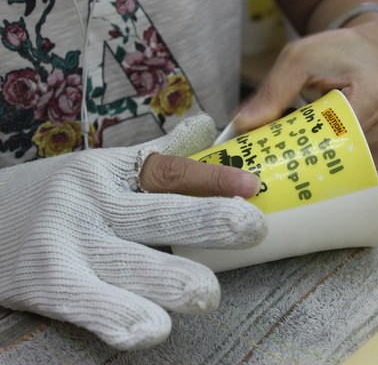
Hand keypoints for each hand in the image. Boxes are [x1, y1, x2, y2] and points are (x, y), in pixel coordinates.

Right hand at [0, 113, 266, 349]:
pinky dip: (125, 318)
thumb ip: (159, 156)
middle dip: (210, 221)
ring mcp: (70, 244)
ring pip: (136, 266)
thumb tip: (208, 125)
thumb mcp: (103, 170)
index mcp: (112, 170)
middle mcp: (93, 202)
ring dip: (176, 279)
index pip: (171, 172)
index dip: (215, 179)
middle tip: (251, 229)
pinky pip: (95, 307)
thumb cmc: (58, 199)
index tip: (253, 185)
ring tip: (206, 293)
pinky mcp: (48, 285)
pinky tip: (154, 328)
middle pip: (163, 214)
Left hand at [235, 17, 377, 168]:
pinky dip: (328, 159)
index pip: (331, 138)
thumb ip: (273, 91)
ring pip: (340, 167)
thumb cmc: (337, 51)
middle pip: (335, 158)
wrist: (371, 50)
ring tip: (295, 142)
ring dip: (314, 158)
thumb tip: (242, 124)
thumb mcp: (300, 59)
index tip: (270, 148)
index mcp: (374, 99)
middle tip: (275, 148)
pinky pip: (349, 167)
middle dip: (301, 156)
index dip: (298, 146)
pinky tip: (314, 145)